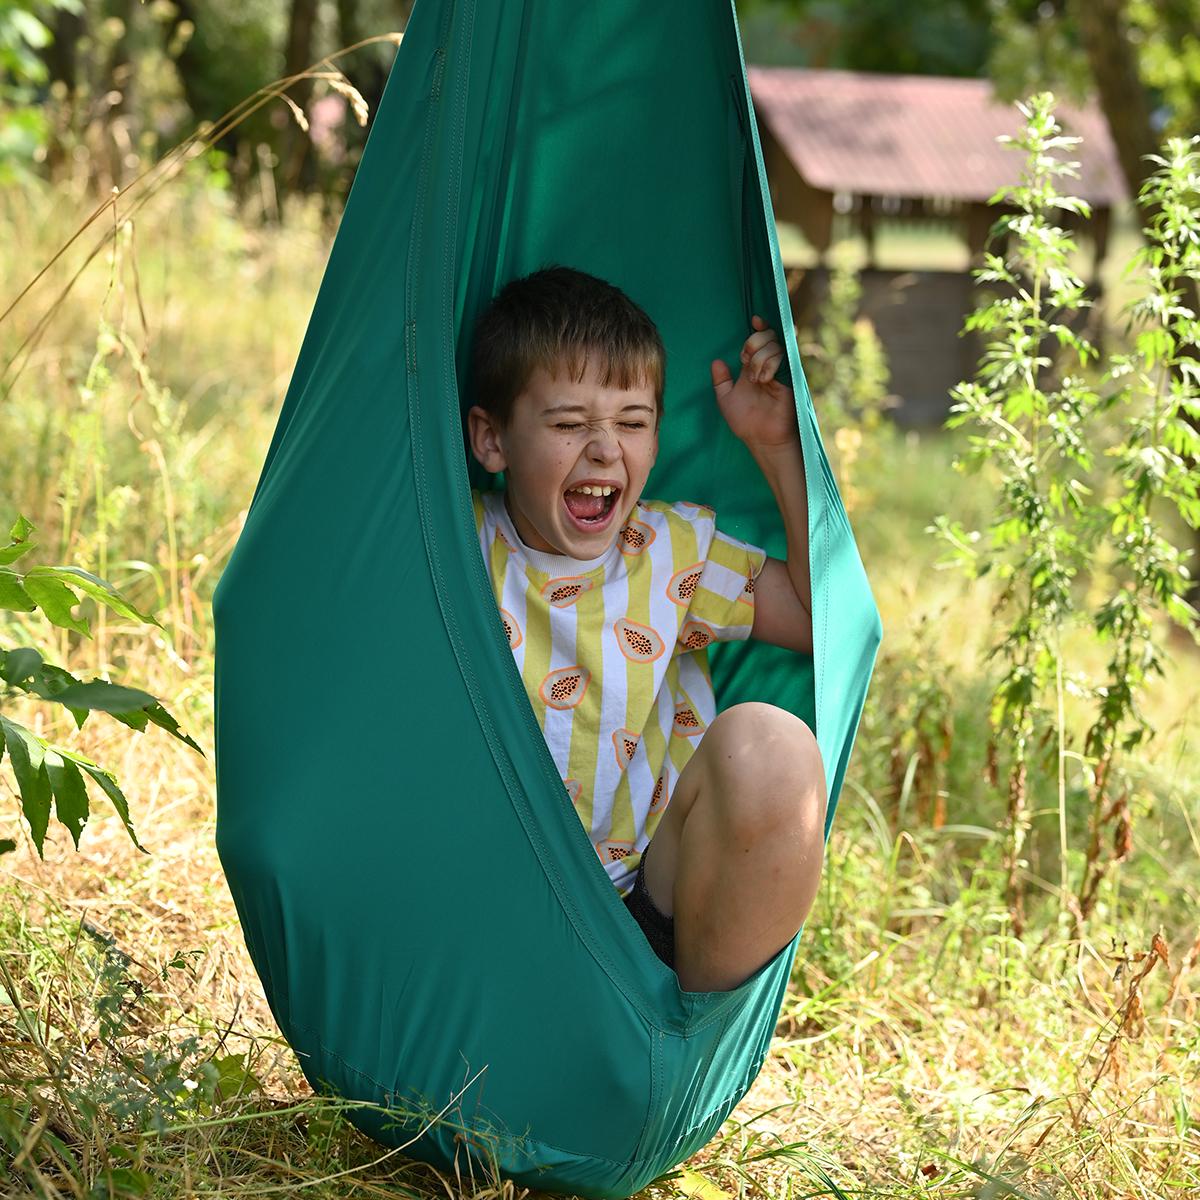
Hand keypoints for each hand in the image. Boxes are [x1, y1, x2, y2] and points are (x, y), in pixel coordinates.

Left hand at [711, 316, 797, 449]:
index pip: (759, 339)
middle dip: (753, 342)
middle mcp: (768, 366)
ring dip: (760, 358)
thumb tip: (716, 361)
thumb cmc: (745, 421)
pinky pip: (783, 359)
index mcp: (754, 367)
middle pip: (768, 336)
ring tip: (755, 379)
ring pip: (775, 346)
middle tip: (745, 359)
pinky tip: (764, 379)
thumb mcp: (725, 399)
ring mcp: (781, 371)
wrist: (761, 438)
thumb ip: (720, 381)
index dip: (758, 327)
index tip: (753, 320)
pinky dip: (770, 364)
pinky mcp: (791, 378)